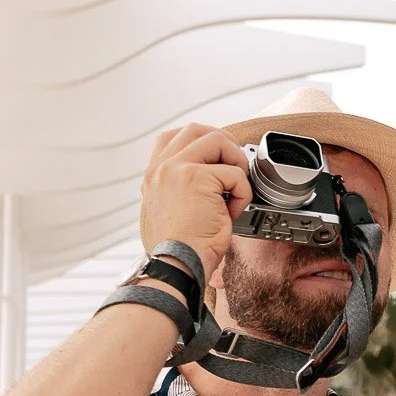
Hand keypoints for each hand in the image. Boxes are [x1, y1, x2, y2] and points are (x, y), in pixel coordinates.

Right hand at [140, 123, 252, 279]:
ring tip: (235, 189)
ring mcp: (176, 169)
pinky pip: (234, 173)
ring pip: (217, 140)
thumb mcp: (172, 213)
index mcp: (153, 176)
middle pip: (196, 129)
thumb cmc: (179, 250)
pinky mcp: (196, 178)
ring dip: (236, 162)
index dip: (200, 141)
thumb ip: (180, 190)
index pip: (172, 138)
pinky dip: (242, 192)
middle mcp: (160, 168)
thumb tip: (212, 180)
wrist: (176, 266)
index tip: (216, 160)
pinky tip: (233, 211)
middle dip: (223, 143)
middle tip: (235, 167)